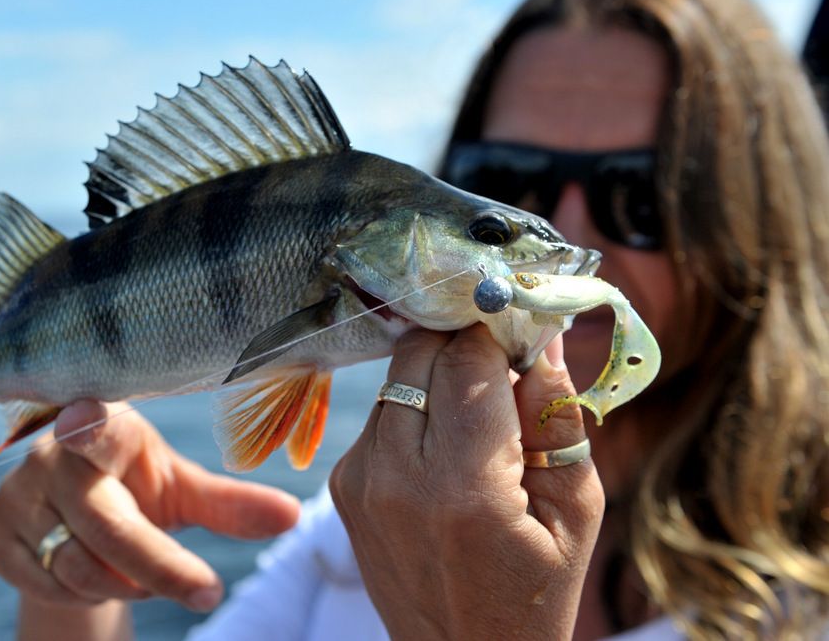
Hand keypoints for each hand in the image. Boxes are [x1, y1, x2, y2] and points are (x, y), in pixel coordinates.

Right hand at [0, 401, 299, 612]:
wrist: (79, 516)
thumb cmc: (142, 489)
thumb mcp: (185, 493)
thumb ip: (232, 505)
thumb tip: (294, 515)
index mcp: (106, 426)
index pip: (93, 425)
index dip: (86, 425)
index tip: (84, 420)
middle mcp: (50, 451)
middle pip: (106, 528)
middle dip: (161, 569)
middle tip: (206, 592)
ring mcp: (12, 490)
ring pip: (72, 566)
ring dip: (118, 583)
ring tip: (134, 565)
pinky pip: (39, 584)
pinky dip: (76, 594)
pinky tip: (89, 569)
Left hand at [330, 326, 604, 639]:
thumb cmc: (536, 588)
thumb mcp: (576, 509)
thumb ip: (556, 415)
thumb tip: (542, 335)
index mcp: (465, 488)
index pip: (470, 361)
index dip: (499, 333)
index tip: (521, 329)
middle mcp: (397, 476)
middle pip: (421, 353)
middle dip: (464, 344)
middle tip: (501, 363)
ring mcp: (360, 479)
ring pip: (397, 375)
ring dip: (438, 375)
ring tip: (476, 415)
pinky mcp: (342, 483)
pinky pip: (380, 412)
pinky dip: (413, 409)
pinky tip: (443, 445)